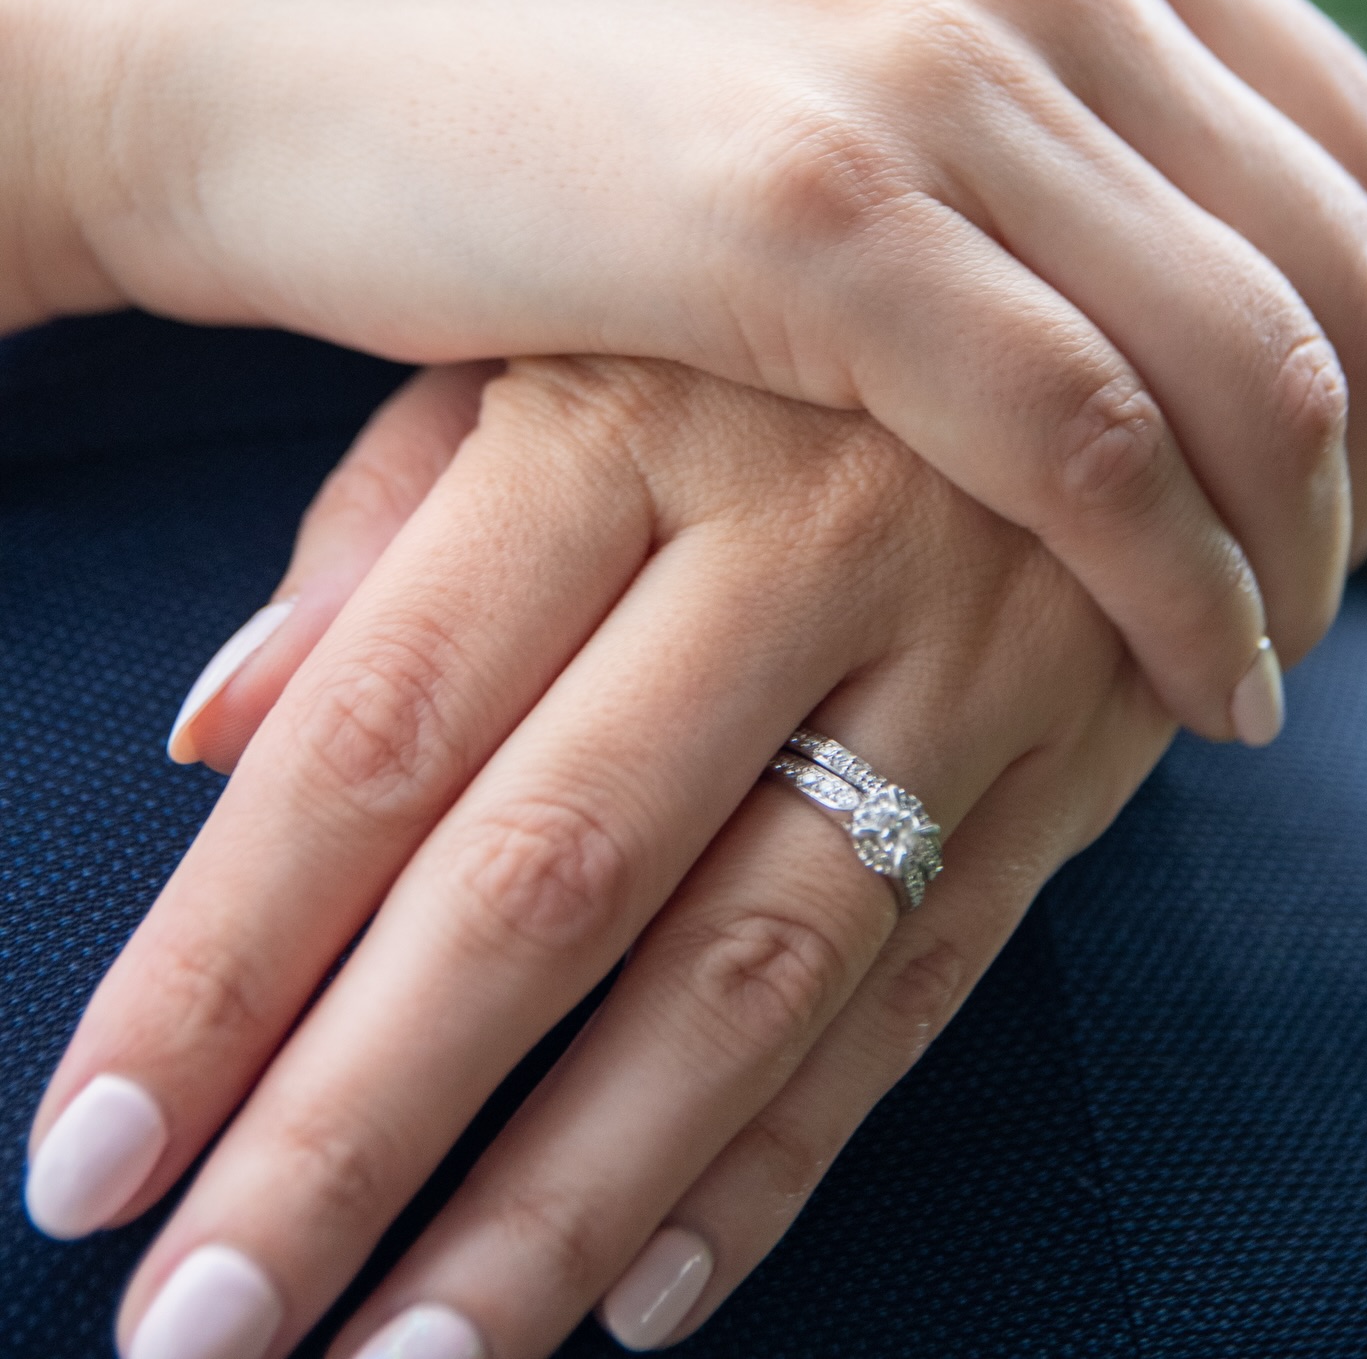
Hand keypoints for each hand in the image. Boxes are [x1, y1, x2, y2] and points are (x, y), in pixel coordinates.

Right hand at [2, 0, 1366, 737]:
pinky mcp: (805, 216)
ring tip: (1258, 668)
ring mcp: (923, 75)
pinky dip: (1170, 590)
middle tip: (1327, 606)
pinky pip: (1084, 445)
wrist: (265, 31)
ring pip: (1249, 370)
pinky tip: (1183, 685)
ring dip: (1297, 559)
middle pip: (1358, 268)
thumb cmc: (550, 14)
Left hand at [26, 358, 1171, 1358]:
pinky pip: (926, 982)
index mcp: (615, 416)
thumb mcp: (553, 351)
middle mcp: (795, 529)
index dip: (225, 952)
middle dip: (360, 1122)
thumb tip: (211, 733)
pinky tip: (643, 1293)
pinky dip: (782, 1153)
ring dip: (563, 1193)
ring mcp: (960, 643)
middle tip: (203, 1331)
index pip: (385, 723)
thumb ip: (382, 524)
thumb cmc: (744, 337)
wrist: (1082, 296)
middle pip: (549, 871)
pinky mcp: (1074, 746)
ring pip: (746, 966)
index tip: (91, 1151)